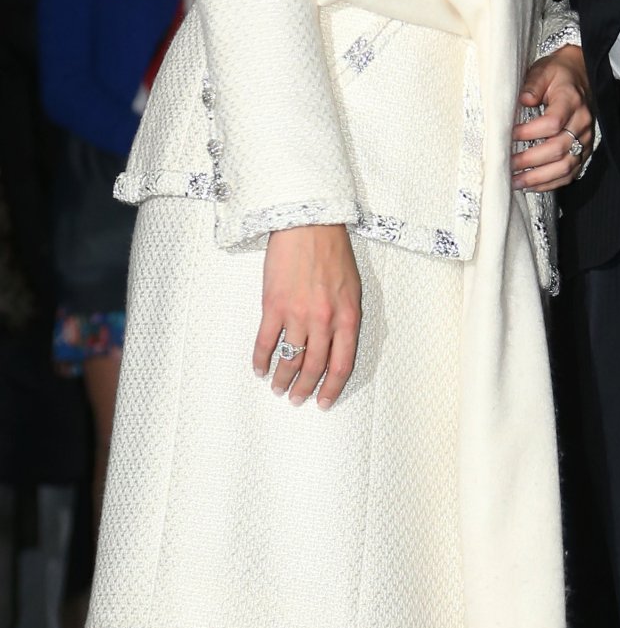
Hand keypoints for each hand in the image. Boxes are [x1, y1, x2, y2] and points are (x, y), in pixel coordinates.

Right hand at [253, 224, 361, 408]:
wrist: (309, 225)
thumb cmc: (333, 252)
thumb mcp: (352, 287)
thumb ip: (346, 318)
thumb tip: (336, 346)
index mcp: (348, 316)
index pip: (342, 364)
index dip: (332, 388)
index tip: (323, 402)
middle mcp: (324, 320)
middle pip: (314, 367)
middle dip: (305, 389)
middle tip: (297, 399)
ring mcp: (298, 314)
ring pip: (289, 359)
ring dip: (282, 378)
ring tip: (277, 388)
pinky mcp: (273, 306)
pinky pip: (266, 342)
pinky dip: (261, 359)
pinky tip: (259, 368)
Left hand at [511, 44, 592, 192]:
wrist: (582, 74)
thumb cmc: (559, 74)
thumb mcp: (543, 71)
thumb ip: (532, 85)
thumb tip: (522, 101)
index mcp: (571, 101)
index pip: (552, 122)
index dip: (529, 133)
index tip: (510, 135)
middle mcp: (581, 122)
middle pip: (558, 148)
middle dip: (530, 160)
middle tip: (507, 164)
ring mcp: (585, 138)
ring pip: (566, 166)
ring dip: (539, 177)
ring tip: (516, 182)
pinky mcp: (585, 150)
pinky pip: (571, 172)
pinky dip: (552, 183)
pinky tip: (533, 185)